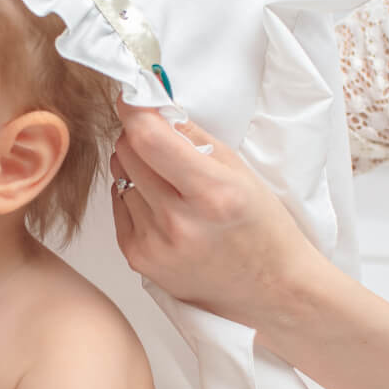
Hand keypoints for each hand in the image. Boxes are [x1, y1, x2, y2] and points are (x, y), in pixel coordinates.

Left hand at [110, 99, 322, 330]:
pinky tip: (165, 209)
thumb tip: (151, 107)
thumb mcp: (240, 171)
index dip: (134, 110)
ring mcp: (154, 245)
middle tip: (163, 143)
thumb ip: (192, 136)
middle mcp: (178, 223)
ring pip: (120, 177)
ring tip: (173, 186)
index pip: (149, 139)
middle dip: (140, 138)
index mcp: (212, 194)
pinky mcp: (138, 260)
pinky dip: (135, 197)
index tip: (132, 98)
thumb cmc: (262, 228)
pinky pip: (119, 206)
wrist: (269, 290)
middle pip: (127, 153)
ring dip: (138, 170)